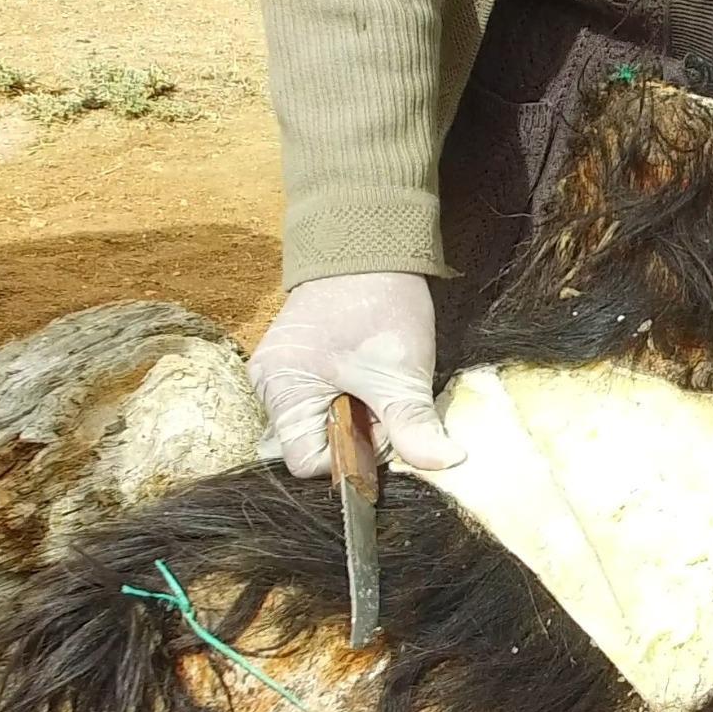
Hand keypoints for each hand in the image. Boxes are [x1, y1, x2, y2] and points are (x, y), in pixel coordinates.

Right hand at [248, 272, 463, 477]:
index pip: (307, 462)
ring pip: (323, 425)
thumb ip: (415, 427)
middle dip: (357, 435)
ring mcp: (279, 373)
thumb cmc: (379, 304)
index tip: (381, 423)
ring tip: (374, 381)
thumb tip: (445, 464)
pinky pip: (323, 402)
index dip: (353, 455)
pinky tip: (366, 374)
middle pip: (315, 446)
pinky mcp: (296, 364)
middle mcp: (267, 386)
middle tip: (382, 397)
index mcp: (280, 390)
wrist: (369, 246)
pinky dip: (351, 399)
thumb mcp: (400, 374)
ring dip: (357, 417)